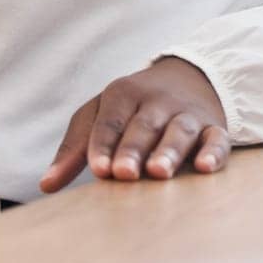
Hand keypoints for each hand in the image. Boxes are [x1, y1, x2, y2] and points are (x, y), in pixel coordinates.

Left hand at [41, 57, 230, 192]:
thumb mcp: (100, 114)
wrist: (189, 77)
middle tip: (124, 173)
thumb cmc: (133, 107)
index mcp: (124, 93)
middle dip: (133, 148)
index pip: (110, 120)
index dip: (104, 144)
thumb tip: (46, 185)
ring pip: (179, 129)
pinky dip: (212, 151)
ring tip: (158, 172)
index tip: (99, 169)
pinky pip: (216, 137)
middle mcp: (157, 101)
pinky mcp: (213, 126)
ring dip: (169, 150)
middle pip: (144, 124)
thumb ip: (75, 147)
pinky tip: (203, 166)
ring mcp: (186, 113)